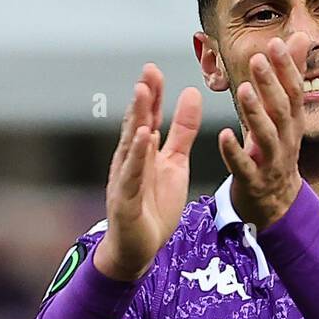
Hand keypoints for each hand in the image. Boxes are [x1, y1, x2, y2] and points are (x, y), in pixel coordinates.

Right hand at [94, 65, 202, 281]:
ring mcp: (126, 180)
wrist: (137, 249)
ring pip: (131, 145)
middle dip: (142, 99)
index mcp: (143, 151)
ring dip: (136, 119)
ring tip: (142, 93)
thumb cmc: (152, 206)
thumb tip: (192, 94)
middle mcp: (131, 161)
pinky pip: (132, 176)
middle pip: (136, 125)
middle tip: (148, 72)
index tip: (154, 69)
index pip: (147, 117)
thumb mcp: (175, 164)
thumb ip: (182, 132)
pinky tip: (143, 138)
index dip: (151, 95)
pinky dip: (137, 157)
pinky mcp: (126, 200)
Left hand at [217, 34, 308, 231]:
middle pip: (282, 111)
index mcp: (293, 123)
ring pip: (267, 137)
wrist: (277, 203)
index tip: (275, 44)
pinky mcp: (253, 182)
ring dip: (256, 113)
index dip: (287, 68)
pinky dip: (234, 151)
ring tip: (244, 90)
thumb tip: (299, 37)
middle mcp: (286, 141)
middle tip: (257, 61)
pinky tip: (224, 135)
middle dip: (271, 85)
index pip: (294, 92)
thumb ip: (290, 76)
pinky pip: (244, 166)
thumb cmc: (276, 151)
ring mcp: (271, 163)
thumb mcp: (286, 114)